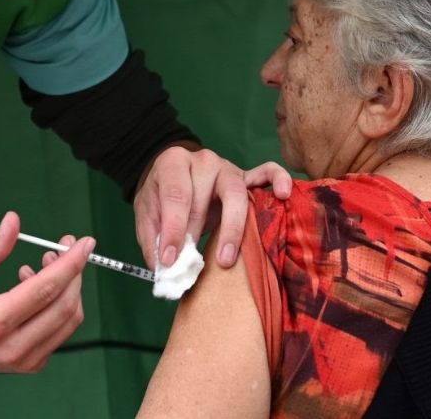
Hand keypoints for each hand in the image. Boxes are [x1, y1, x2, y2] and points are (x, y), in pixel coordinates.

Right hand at [0, 212, 93, 375]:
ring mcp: (24, 361)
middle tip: (65, 247)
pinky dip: (59, 305)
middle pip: (64, 306)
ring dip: (68, 288)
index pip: (45, 290)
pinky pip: (60, 331)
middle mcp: (12, 347)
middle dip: (74, 272)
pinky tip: (37, 288)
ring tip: (46, 263)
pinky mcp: (30, 364)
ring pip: (68, 321)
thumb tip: (14, 221)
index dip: (70, 263)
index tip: (84, 242)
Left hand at [133, 146, 291, 269]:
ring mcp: (228, 167)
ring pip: (236, 192)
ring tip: (226, 258)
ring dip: (231, 227)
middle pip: (204, 194)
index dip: (173, 229)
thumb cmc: (162, 197)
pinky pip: (268, 173)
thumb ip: (153, 239)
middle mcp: (203, 160)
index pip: (175, 195)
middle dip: (196, 231)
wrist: (174, 177)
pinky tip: (283, 196)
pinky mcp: (247, 176)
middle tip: (192, 264)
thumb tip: (165, 269)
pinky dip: (279, 180)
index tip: (169, 259)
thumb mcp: (147, 214)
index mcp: (173, 163)